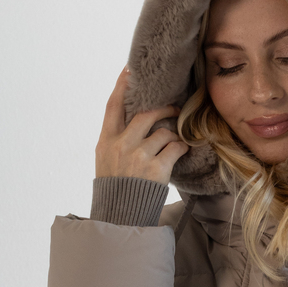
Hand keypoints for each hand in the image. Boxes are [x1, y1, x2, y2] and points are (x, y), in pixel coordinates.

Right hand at [94, 67, 188, 183]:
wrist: (121, 216)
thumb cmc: (116, 188)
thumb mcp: (105, 161)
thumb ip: (116, 139)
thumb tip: (132, 119)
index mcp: (106, 141)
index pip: (113, 106)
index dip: (122, 85)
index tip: (130, 70)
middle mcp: (121, 145)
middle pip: (145, 114)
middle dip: (163, 108)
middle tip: (174, 108)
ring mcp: (139, 157)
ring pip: (163, 132)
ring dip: (173, 135)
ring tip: (175, 141)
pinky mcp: (157, 169)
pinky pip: (175, 148)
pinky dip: (181, 148)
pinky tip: (181, 151)